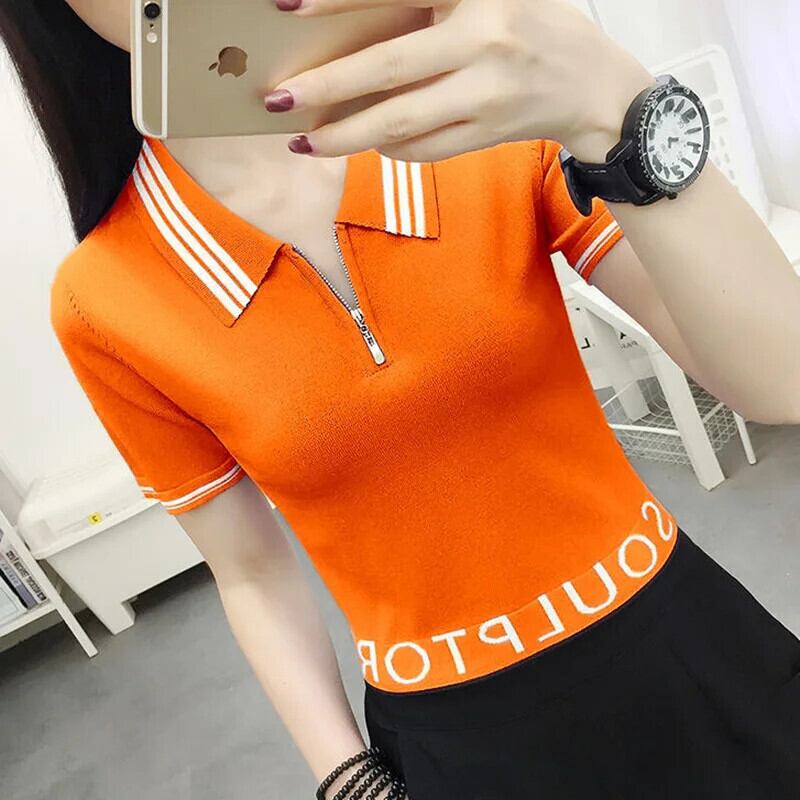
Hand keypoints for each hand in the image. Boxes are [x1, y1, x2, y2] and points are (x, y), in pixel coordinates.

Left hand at [265, 0, 654, 162]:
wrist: (594, 85)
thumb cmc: (534, 25)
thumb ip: (427, 5)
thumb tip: (356, 30)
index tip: (288, 6)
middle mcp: (485, 42)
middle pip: (389, 70)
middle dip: (326, 89)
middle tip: (277, 102)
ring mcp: (488, 94)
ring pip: (402, 122)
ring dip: (346, 136)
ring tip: (304, 142)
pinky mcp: (489, 134)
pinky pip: (425, 148)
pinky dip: (388, 149)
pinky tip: (363, 144)